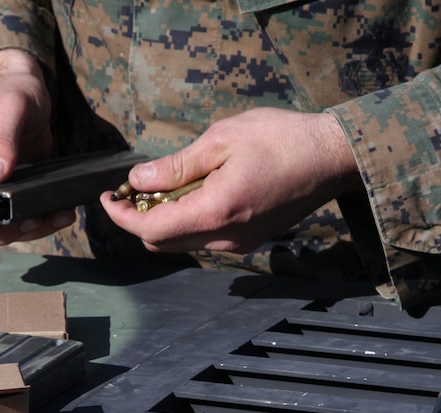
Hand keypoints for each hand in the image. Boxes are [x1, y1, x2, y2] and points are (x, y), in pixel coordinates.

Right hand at [0, 50, 73, 245]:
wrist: (30, 92)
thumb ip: (2, 139)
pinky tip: (59, 216)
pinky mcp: (4, 192)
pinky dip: (36, 222)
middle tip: (21, 227)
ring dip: (18, 231)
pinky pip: (14, 217)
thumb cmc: (13, 91)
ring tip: (48, 219)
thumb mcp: (9, 107)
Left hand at [100, 108, 361, 254]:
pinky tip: (193, 194)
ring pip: (183, 244)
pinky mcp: (250, 241)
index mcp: (215, 213)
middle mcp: (225, 239)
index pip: (150, 230)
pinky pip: (205, 239)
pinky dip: (188, 222)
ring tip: (164, 187)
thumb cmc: (282, 140)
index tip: (109, 197)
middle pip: (161, 244)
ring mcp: (239, 244)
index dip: (121, 217)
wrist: (332, 158)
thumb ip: (176, 166)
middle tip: (133, 189)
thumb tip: (138, 181)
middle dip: (139, 220)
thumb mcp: (221, 140)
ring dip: (164, 222)